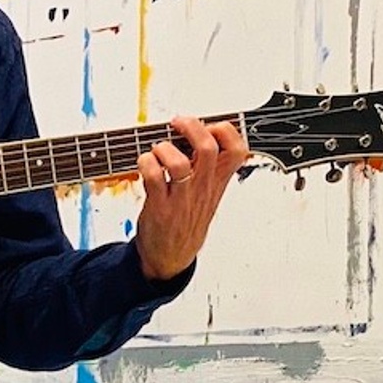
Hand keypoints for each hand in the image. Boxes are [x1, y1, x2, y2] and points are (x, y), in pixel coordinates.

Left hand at [132, 116, 246, 280]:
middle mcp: (201, 188)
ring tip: (157, 150)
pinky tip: (144, 164)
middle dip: (191, 126)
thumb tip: (201, 133)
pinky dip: (146, 162)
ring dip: (164, 148)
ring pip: (179, 163)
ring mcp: (181, 199)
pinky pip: (153, 177)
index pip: (238, 151)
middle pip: (208, 148)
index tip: (210, 125)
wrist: (170, 259)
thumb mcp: (208, 196)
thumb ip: (209, 168)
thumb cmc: (184, 222)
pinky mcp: (160, 207)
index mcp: (216, 183)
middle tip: (178, 124)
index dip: (226, 131)